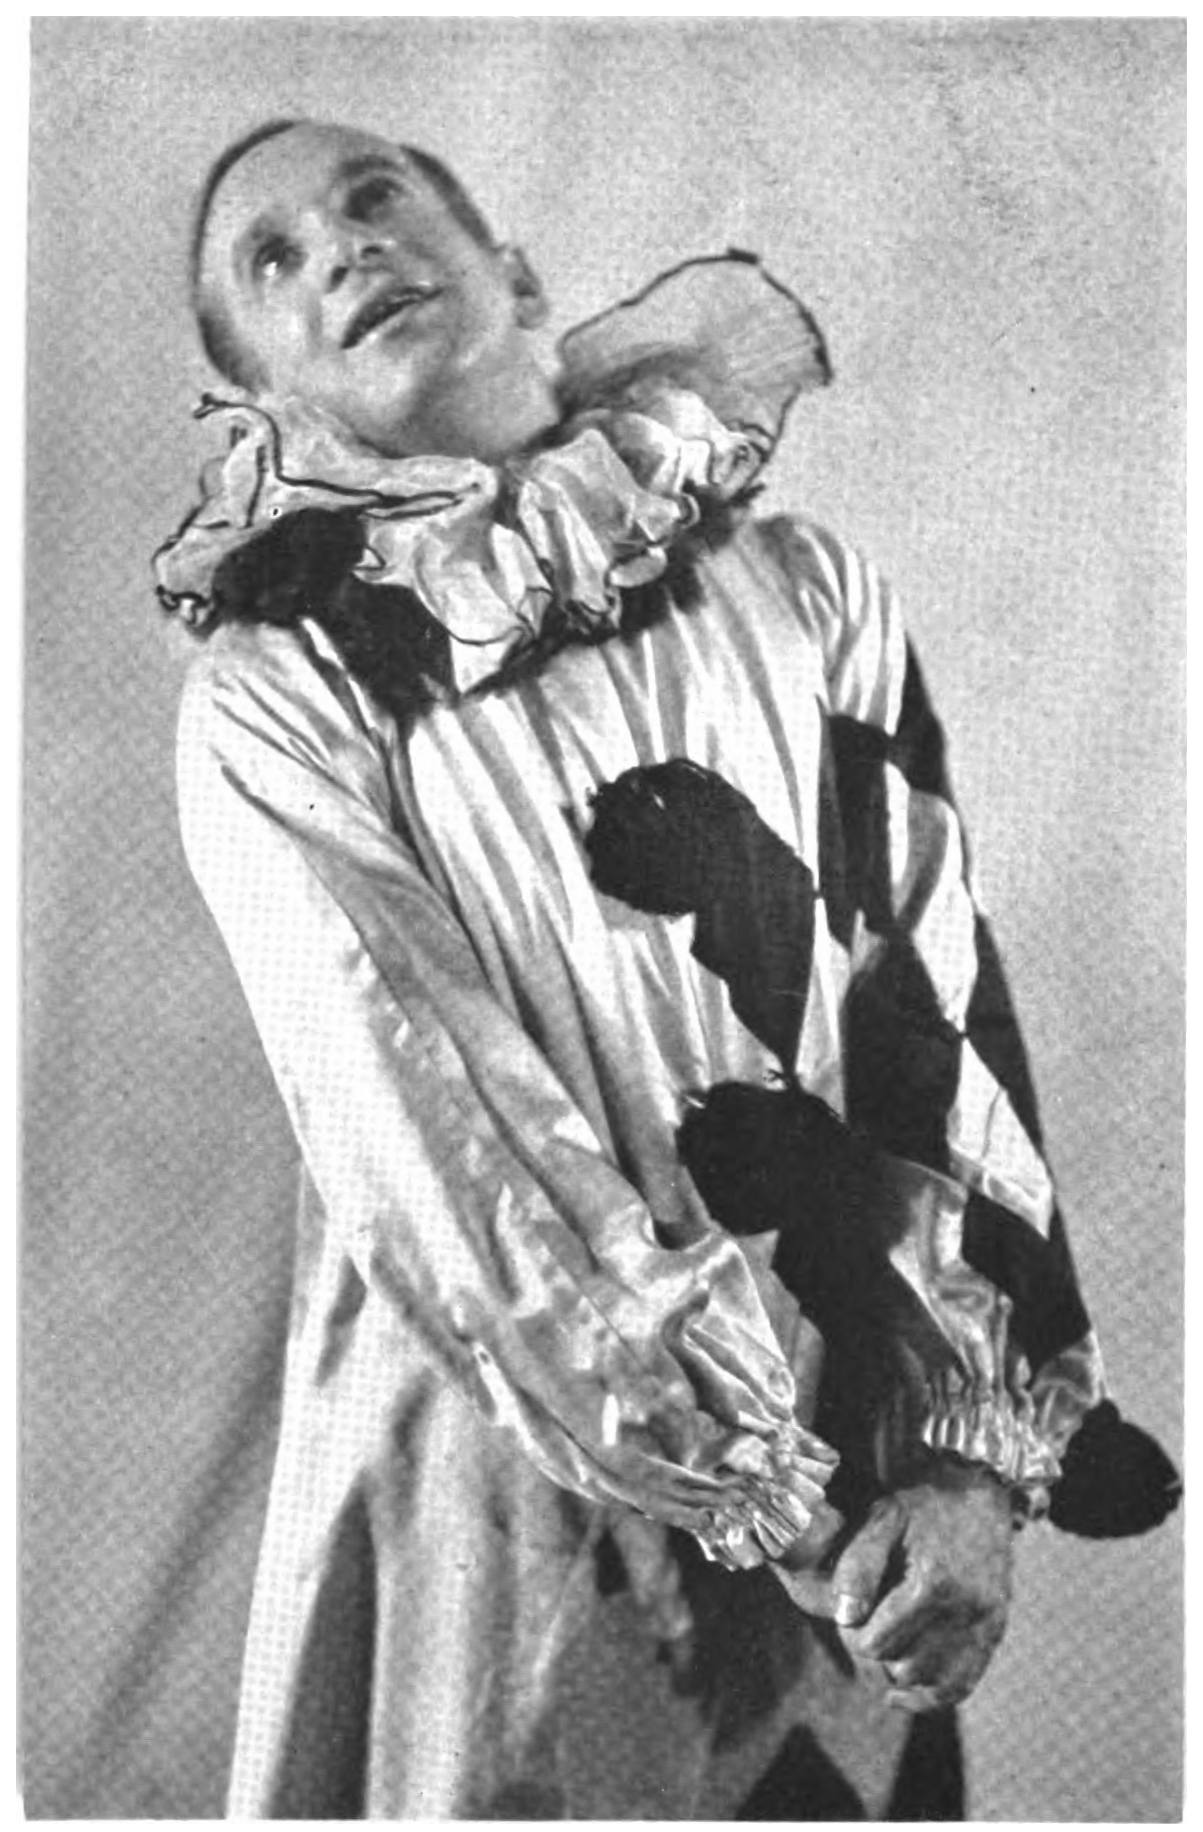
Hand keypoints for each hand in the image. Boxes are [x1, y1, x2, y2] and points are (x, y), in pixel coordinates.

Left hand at [830, 1457, 1012, 1711]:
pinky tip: (902, 1691)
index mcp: (934, 1582)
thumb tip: (845, 1617)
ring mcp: (986, 1624)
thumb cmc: (921, 1504)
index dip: (852, 1636)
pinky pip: (962, 1685)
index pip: (877, 1644)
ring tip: (884, 1647)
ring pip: (931, 1683)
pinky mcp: (995, 1631)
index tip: (848, 1617)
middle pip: (902, 1667)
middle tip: (864, 1628)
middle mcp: (966, 1610)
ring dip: (901, 1672)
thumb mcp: (881, 1519)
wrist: (977, 1489)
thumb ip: (858, 1565)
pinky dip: (931, 1695)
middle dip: (876, 1654)